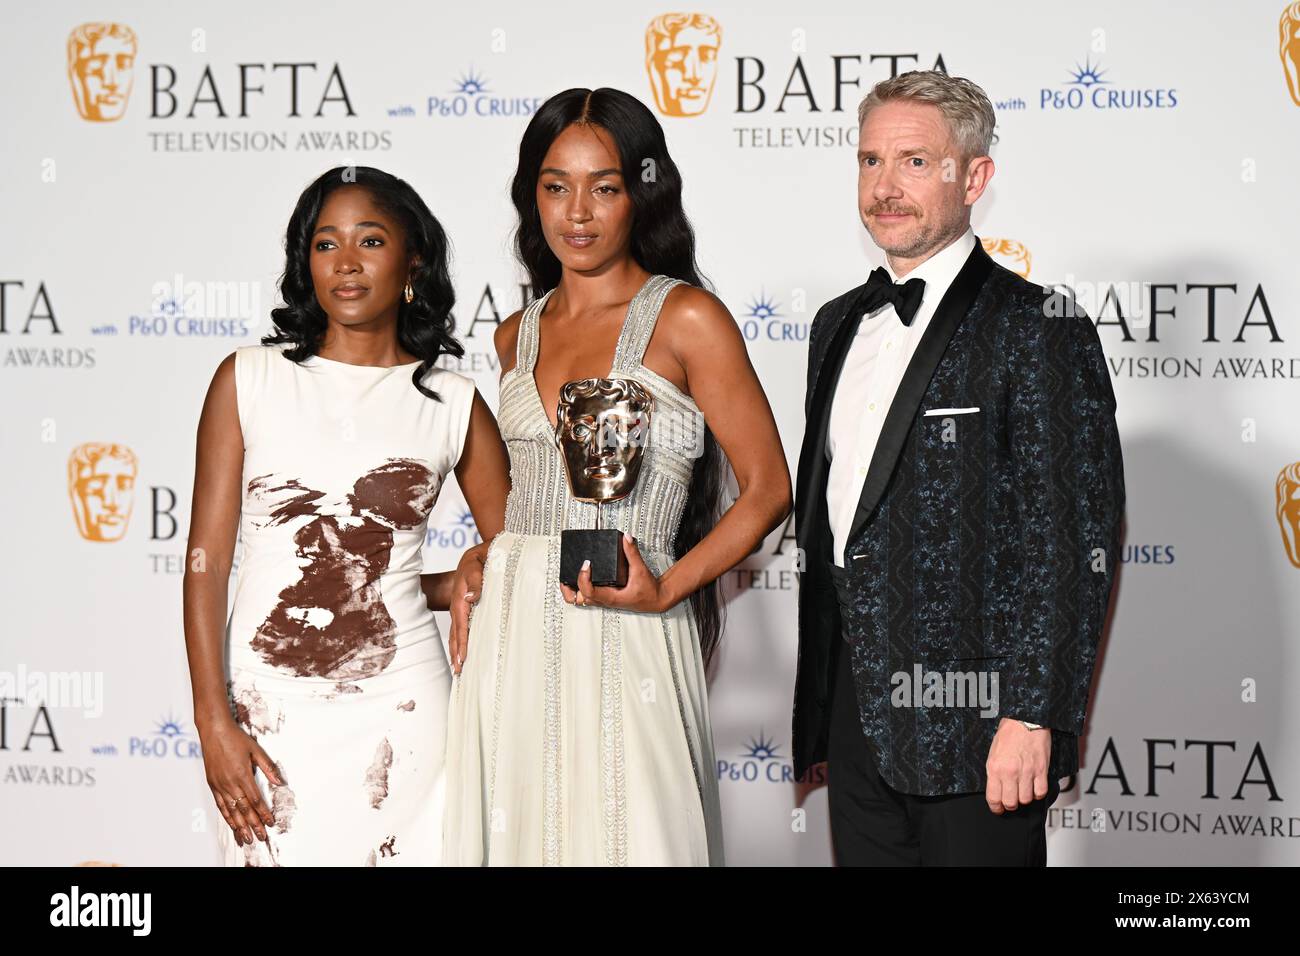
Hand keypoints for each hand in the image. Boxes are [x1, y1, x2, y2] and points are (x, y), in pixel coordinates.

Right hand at [200, 719, 281, 845]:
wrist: (214, 731)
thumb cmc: (236, 738)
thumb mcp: (256, 750)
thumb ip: (268, 767)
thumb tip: (281, 781)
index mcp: (242, 774)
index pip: (255, 800)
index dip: (263, 813)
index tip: (270, 823)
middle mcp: (230, 783)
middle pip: (243, 809)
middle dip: (254, 825)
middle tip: (261, 838)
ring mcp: (219, 785)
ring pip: (231, 811)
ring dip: (239, 826)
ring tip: (247, 839)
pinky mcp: (213, 785)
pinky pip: (220, 805)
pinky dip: (227, 817)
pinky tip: (232, 825)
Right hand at [449, 541, 488, 674]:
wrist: (476, 553)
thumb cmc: (478, 558)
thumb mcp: (476, 565)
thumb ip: (476, 580)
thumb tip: (471, 598)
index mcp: (460, 598)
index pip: (462, 625)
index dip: (462, 642)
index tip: (462, 658)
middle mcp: (459, 606)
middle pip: (456, 634)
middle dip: (456, 653)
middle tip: (459, 672)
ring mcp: (461, 609)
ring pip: (457, 633)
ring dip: (457, 650)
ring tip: (458, 669)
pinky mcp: (466, 609)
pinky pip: (463, 628)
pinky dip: (462, 641)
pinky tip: (465, 652)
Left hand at [561, 532, 668, 612]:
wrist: (655, 599)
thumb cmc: (648, 590)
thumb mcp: (640, 570)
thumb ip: (632, 553)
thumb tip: (626, 538)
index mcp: (611, 597)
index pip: (589, 591)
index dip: (583, 577)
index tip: (587, 564)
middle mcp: (605, 600)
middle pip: (578, 599)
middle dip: (568, 589)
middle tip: (564, 576)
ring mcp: (603, 600)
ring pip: (581, 600)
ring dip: (572, 590)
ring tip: (567, 577)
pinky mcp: (605, 598)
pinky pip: (587, 596)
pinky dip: (579, 589)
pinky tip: (580, 578)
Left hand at [985, 718, 1051, 813]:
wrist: (1024, 720)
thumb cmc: (1008, 735)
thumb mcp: (993, 754)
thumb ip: (994, 773)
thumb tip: (997, 790)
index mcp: (994, 768)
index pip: (993, 798)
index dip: (996, 808)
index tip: (998, 809)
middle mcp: (1010, 772)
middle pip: (1011, 803)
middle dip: (1010, 804)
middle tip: (1011, 800)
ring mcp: (1026, 772)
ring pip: (1026, 800)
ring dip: (1025, 798)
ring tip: (1023, 790)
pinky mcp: (1041, 770)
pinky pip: (1041, 792)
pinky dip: (1038, 793)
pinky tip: (1035, 786)